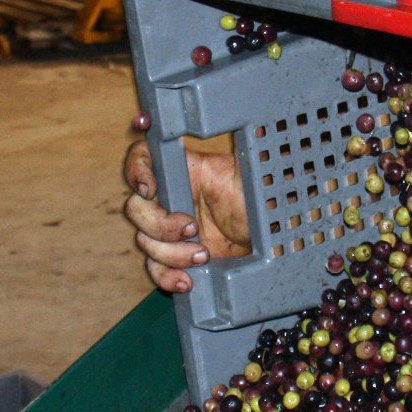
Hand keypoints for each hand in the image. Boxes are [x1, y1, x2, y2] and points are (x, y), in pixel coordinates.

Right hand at [122, 137, 250, 292]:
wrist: (274, 241)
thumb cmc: (262, 201)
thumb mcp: (249, 175)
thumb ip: (230, 158)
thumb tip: (232, 130)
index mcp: (184, 171)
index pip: (142, 160)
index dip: (136, 171)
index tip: (149, 189)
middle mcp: (171, 199)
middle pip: (137, 209)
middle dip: (160, 223)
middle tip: (192, 228)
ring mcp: (171, 231)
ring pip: (145, 242)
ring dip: (170, 254)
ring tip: (204, 255)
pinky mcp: (178, 259)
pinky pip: (156, 269)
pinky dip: (168, 278)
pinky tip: (188, 281)